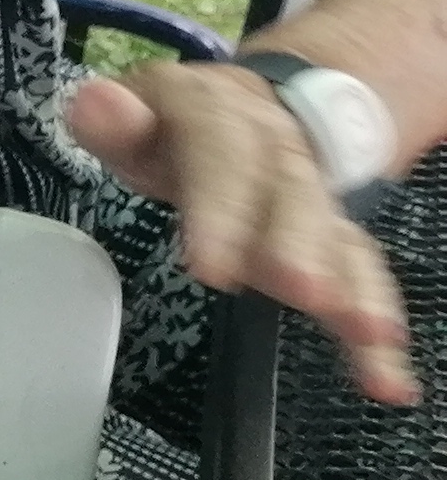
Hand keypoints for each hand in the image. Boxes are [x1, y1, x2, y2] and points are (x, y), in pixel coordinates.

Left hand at [65, 63, 415, 401]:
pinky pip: (359, 271)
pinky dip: (373, 318)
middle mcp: (275, 147)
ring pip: (336, 235)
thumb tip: (94, 104)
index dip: (221, 205)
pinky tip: (386, 375)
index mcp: (216, 111)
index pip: (220, 152)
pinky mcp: (331, 232)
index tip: (213, 268)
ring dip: (354, 287)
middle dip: (300, 245)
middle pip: (292, 192)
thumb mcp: (132, 114)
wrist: (246, 107)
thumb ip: (112, 121)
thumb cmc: (171, 127)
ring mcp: (309, 190)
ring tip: (368, 336)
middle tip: (304, 292)